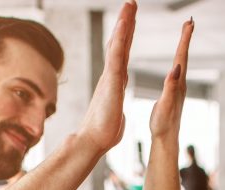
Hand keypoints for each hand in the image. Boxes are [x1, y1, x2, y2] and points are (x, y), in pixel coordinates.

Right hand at [78, 1, 136, 152]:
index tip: (130, 21)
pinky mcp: (111, 81)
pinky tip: (125, 23)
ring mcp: (110, 76)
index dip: (126, 36)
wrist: (93, 141)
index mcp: (115, 81)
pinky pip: (116, 55)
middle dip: (125, 22)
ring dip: (124, 23)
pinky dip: (120, 38)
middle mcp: (111, 74)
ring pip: (117, 44)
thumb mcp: (115, 115)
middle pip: (119, 43)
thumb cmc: (103, 132)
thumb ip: (115, 107)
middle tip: (131, 3)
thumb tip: (115, 109)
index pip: (122, 53)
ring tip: (131, 4)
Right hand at [148, 18, 193, 139]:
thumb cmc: (163, 124)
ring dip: (183, 46)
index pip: (181, 56)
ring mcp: (178, 89)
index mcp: (177, 84)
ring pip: (181, 62)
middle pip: (183, 55)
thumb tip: (176, 68)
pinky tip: (176, 61)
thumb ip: (170, 86)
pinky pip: (176, 71)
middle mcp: (180, 84)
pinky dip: (177, 59)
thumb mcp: (164, 105)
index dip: (184, 39)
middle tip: (189, 22)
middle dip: (186, 38)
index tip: (188, 23)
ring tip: (184, 34)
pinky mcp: (174, 93)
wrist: (166, 140)